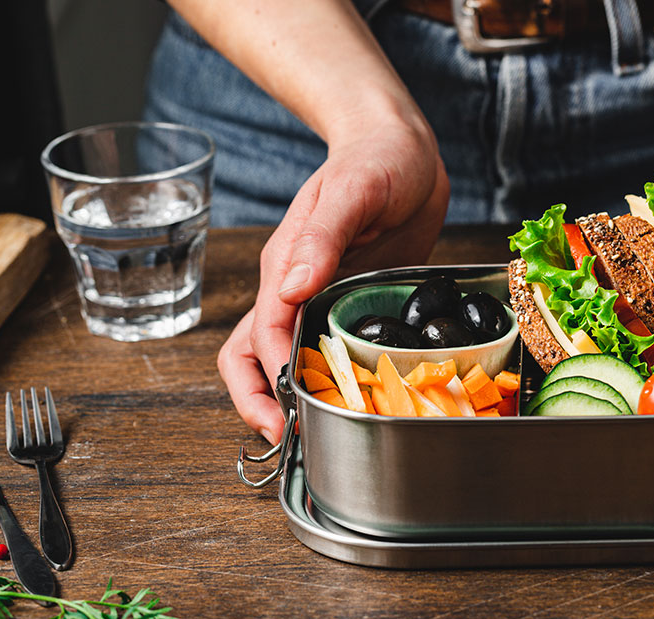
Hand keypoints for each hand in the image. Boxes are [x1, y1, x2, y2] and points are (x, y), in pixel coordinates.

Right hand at [218, 119, 449, 442]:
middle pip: (252, 355)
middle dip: (260, 400)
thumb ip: (322, 238)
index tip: (288, 411)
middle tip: (289, 436)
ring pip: (285, 357)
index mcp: (286, 264)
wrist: (401, 147)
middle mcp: (295, 287)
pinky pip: (328, 348)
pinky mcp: (349, 303)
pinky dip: (331, 378)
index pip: (262, 334)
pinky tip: (357, 397)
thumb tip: (291, 288)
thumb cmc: (376, 159)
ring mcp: (320, 297)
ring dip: (291, 395)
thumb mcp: (354, 190)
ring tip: (318, 429)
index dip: (269, 377)